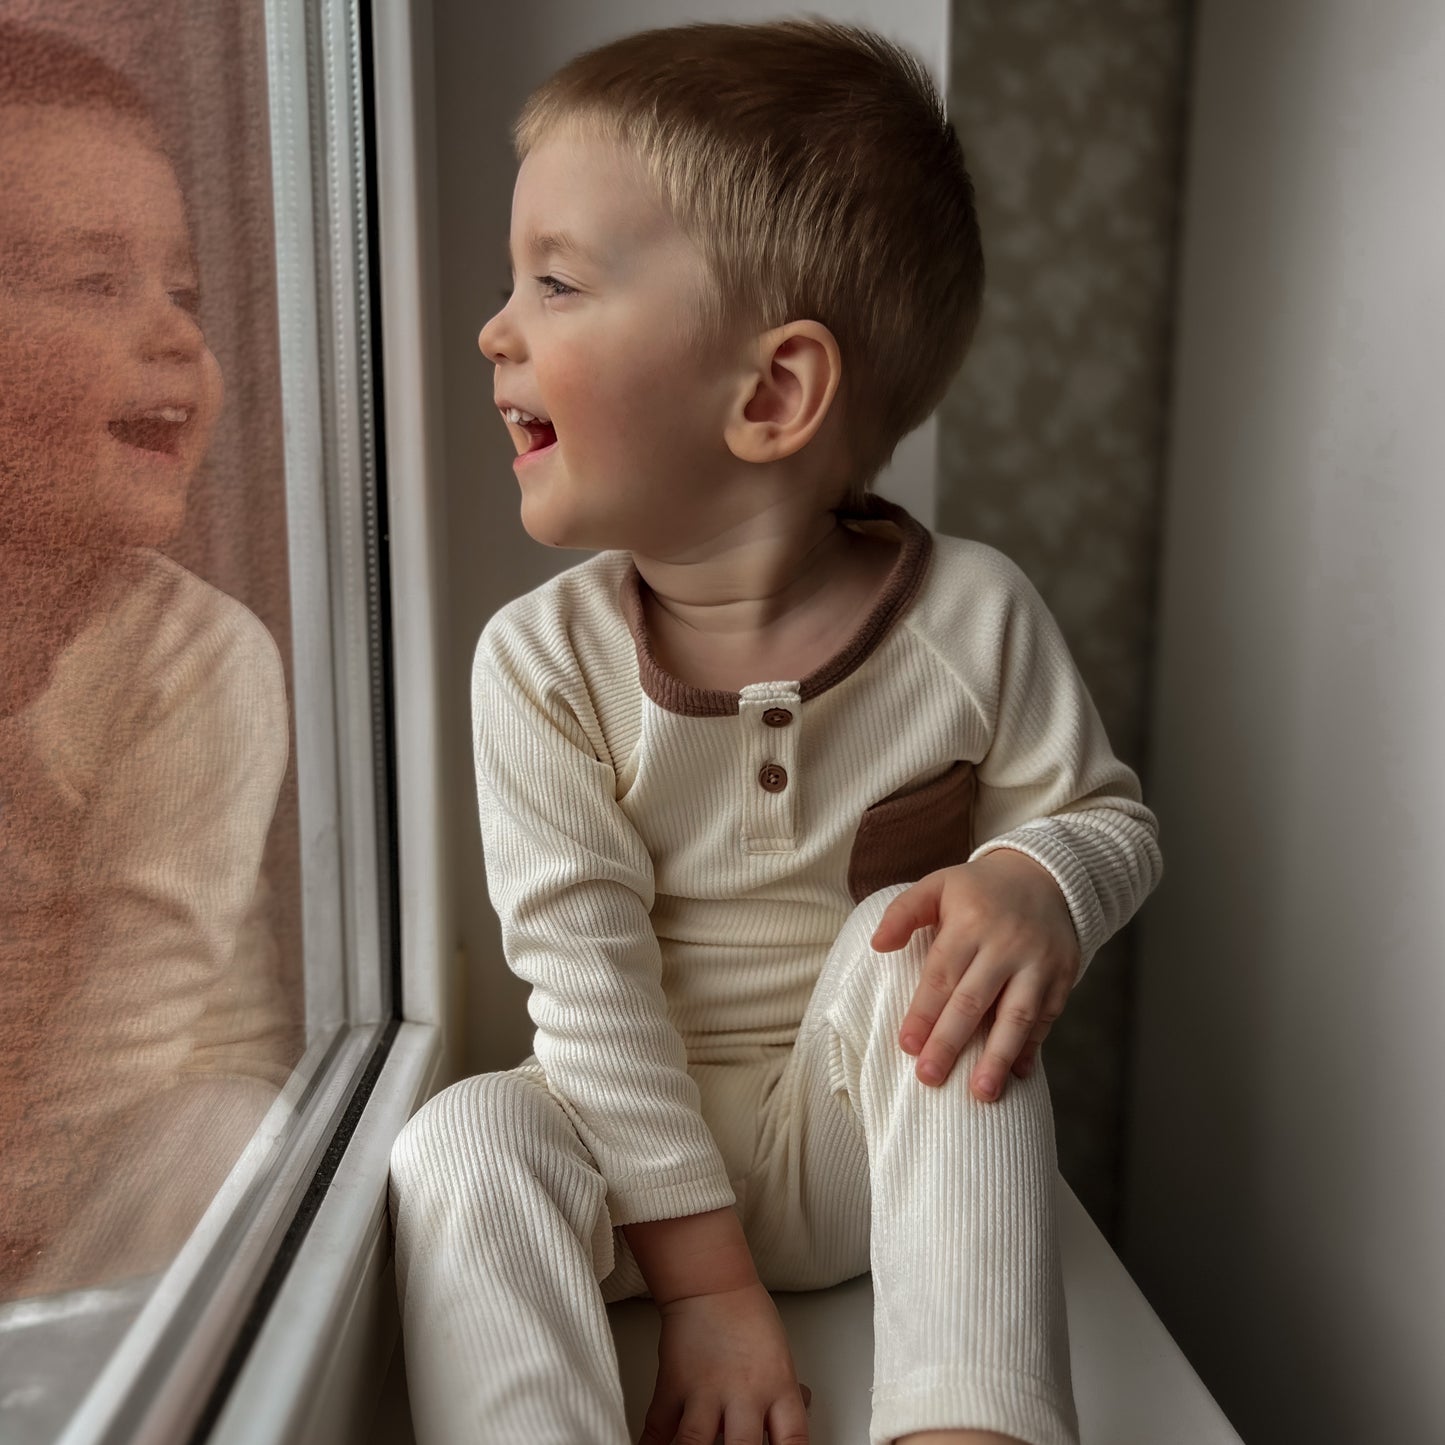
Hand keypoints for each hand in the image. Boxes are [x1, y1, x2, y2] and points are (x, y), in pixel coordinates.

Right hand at [639, 1280, 810, 1444]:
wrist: (711, 1284)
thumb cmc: (750, 1318)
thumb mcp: (781, 1359)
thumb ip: (785, 1396)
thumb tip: (802, 1412)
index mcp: (778, 1390)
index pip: (794, 1443)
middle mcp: (743, 1395)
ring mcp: (705, 1392)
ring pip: (696, 1444)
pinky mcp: (672, 1386)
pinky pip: (657, 1427)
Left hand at [869, 850, 1080, 1099]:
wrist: (1048, 875)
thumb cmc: (980, 890)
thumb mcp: (939, 885)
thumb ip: (905, 912)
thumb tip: (878, 945)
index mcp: (970, 922)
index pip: (942, 974)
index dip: (924, 1012)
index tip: (907, 1046)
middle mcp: (1006, 944)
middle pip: (974, 1001)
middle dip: (951, 1042)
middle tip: (929, 1079)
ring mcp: (1039, 962)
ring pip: (1017, 1016)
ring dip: (998, 1056)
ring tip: (981, 1094)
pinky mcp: (1064, 976)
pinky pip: (1047, 1018)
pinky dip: (1032, 1047)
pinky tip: (1018, 1074)